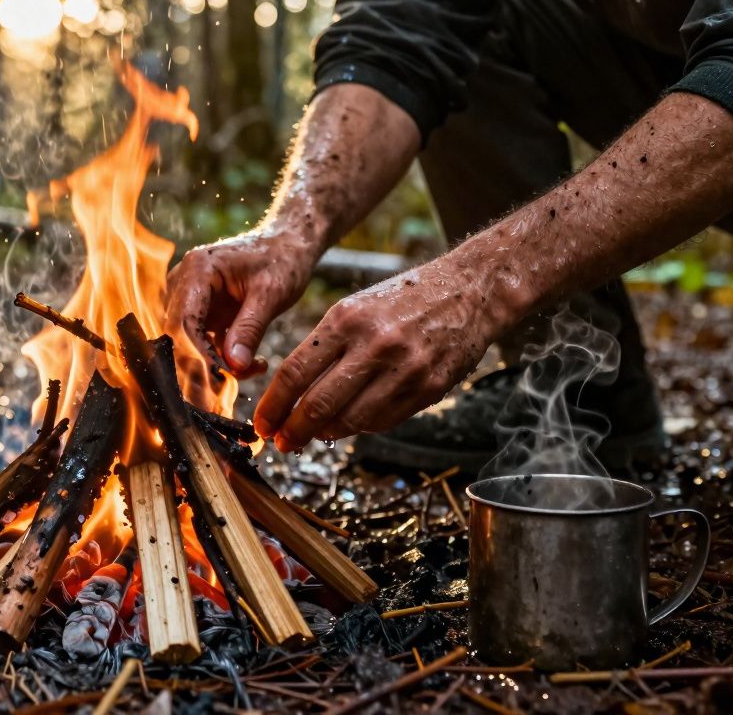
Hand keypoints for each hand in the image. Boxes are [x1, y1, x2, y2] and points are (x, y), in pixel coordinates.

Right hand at [164, 229, 319, 377]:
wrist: (288, 246)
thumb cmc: (282, 260)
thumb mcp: (271, 294)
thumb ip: (250, 329)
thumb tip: (233, 367)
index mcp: (197, 270)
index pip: (183, 322)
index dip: (196, 355)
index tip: (219, 381)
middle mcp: (184, 284)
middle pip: (178, 337)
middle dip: (203, 368)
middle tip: (229, 392)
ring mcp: (190, 300)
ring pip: (188, 345)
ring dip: (215, 367)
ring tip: (253, 370)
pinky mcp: (201, 315)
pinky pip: (203, 345)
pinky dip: (223, 361)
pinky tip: (252, 365)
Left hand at [253, 262, 503, 450]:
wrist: (469, 290)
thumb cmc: (402, 300)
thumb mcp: (355, 309)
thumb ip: (324, 349)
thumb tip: (293, 397)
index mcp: (345, 320)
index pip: (295, 372)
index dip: (273, 405)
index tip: (262, 423)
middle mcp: (374, 345)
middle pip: (318, 403)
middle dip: (293, 430)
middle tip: (281, 443)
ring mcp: (404, 369)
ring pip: (351, 420)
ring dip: (326, 434)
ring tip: (313, 436)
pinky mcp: (429, 387)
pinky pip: (385, 421)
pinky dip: (362, 427)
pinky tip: (350, 424)